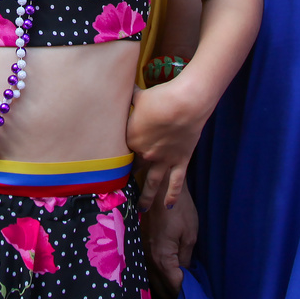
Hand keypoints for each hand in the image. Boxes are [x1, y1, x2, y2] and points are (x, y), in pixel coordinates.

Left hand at [126, 81, 208, 211]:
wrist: (184, 104)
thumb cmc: (160, 97)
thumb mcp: (139, 97)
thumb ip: (131, 98)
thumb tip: (125, 89)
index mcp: (132, 140)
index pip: (122, 151)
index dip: (120, 156)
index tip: (115, 163)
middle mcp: (145, 154)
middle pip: (134, 169)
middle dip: (128, 178)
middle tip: (122, 190)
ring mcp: (163, 160)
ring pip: (152, 183)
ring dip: (145, 197)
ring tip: (140, 209)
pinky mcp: (180, 162)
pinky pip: (175, 183)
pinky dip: (172, 195)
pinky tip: (168, 206)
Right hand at [142, 186, 197, 288]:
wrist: (159, 187)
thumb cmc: (178, 208)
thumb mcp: (190, 234)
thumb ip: (186, 258)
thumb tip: (185, 275)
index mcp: (162, 257)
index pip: (174, 285)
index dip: (185, 295)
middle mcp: (148, 258)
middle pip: (160, 287)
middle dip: (173, 298)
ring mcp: (141, 252)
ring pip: (151, 280)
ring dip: (163, 290)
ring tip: (175, 297)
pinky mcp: (139, 246)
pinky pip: (147, 269)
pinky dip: (156, 278)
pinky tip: (163, 281)